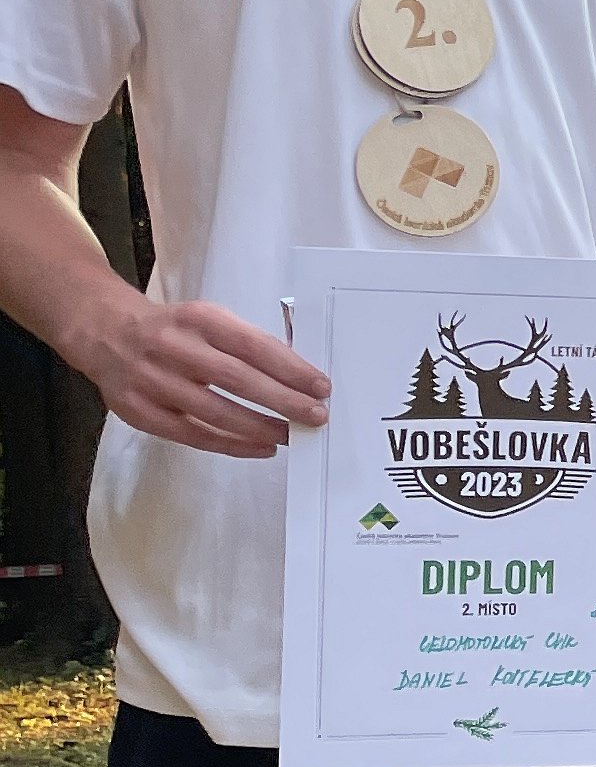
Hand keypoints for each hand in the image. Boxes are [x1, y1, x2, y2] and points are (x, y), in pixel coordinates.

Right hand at [74, 295, 327, 457]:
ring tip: (292, 435)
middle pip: (236, 379)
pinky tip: (260, 448)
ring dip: (259, 427)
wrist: (105, 331)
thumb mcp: (206, 319)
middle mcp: (173, 347)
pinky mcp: (139, 410)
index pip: (251, 345)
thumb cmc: (172, 330)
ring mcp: (152, 381)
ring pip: (214, 411)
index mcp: (197, 319)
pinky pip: (192, 434)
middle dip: (282, 400)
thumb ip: (243, 343)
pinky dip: (230, 444)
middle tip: (315, 415)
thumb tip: (296, 377)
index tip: (320, 386)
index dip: (289, 368)